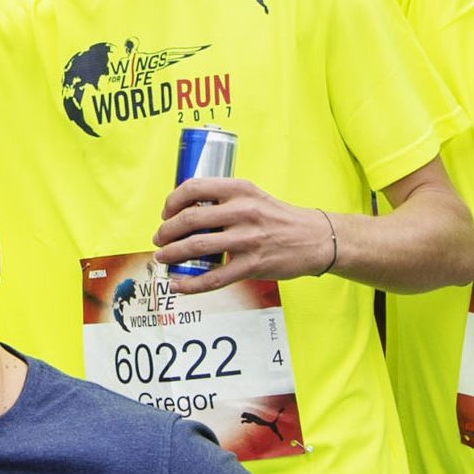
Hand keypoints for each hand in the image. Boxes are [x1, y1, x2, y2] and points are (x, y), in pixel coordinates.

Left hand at [153, 177, 333, 294]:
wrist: (314, 239)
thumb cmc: (279, 218)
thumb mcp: (254, 196)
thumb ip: (225, 200)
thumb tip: (186, 211)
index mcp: (241, 189)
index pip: (195, 187)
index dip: (172, 200)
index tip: (166, 212)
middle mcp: (243, 211)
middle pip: (190, 219)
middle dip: (166, 231)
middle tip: (159, 238)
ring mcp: (248, 240)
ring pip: (197, 247)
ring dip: (172, 254)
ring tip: (163, 258)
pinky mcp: (252, 265)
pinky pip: (214, 278)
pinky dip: (191, 284)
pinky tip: (179, 286)